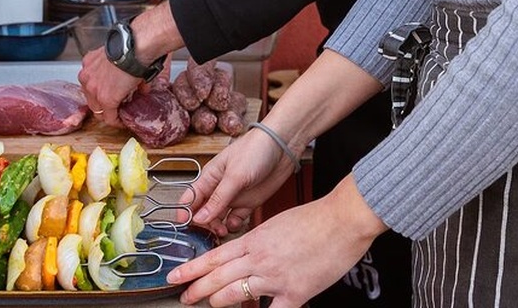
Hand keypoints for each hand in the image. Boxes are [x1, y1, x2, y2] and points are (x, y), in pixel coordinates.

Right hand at [77, 46, 141, 126]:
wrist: (134, 44)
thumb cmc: (139, 64)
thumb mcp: (142, 84)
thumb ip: (138, 92)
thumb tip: (142, 91)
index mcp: (106, 98)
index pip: (108, 118)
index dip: (116, 121)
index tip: (120, 119)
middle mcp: (93, 89)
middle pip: (95, 108)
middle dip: (105, 109)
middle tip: (114, 106)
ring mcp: (87, 75)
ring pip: (88, 92)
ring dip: (97, 93)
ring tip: (109, 89)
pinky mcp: (87, 62)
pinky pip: (88, 73)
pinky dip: (95, 75)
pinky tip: (105, 72)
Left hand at [168, 176, 387, 306]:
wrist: (342, 220)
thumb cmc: (314, 218)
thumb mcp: (277, 224)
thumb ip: (259, 241)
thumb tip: (246, 252)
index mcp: (254, 240)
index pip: (214, 257)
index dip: (192, 269)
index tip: (175, 277)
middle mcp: (259, 259)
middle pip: (218, 278)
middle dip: (197, 290)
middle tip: (184, 297)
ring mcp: (275, 278)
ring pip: (235, 296)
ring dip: (219, 302)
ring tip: (211, 305)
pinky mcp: (295, 293)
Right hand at [182, 129, 294, 235]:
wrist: (283, 146)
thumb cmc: (255, 150)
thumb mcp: (234, 176)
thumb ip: (217, 199)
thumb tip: (199, 218)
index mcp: (209, 177)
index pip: (190, 199)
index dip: (185, 213)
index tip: (186, 227)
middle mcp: (219, 188)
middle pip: (203, 212)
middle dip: (203, 224)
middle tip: (209, 233)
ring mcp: (234, 196)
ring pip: (218, 218)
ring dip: (218, 227)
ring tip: (223, 230)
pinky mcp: (248, 203)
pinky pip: (236, 219)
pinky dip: (234, 225)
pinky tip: (236, 224)